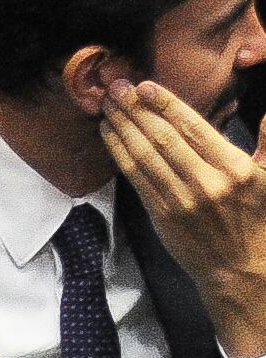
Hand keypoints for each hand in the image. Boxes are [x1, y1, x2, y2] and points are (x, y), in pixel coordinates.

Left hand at [102, 79, 265, 357]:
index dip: (166, 105)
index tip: (146, 86)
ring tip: (108, 106)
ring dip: (122, 128)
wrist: (239, 268)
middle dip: (136, 110)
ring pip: (144, 157)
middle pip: (163, 138)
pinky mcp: (161, 217)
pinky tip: (110, 137)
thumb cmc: (258, 219)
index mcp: (235, 168)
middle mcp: (206, 183)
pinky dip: (120, 155)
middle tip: (116, 87)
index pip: (194, 128)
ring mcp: (180, 201)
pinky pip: (136, 180)